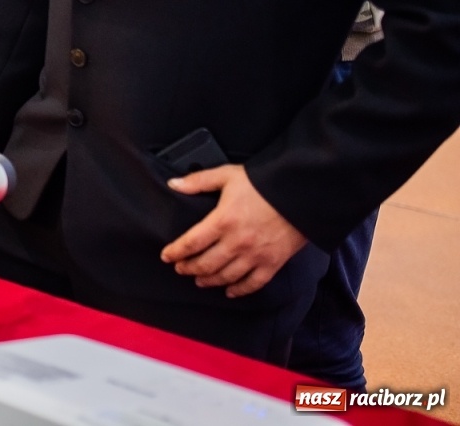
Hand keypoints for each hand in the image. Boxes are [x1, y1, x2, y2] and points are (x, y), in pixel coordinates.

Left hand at [161, 165, 308, 296]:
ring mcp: (255, 256)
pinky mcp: (273, 263)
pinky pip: (253, 284)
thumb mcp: (228, 175)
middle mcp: (236, 243)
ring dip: (209, 280)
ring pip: (226, 276)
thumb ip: (199, 181)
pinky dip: (240, 290)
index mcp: (222, 221)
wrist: (301, 194)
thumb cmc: (263, 183)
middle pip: (205, 263)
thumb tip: (173, 184)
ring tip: (199, 280)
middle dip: (189, 268)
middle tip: (180, 269)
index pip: (191, 243)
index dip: (176, 252)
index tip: (166, 257)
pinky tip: (230, 291)